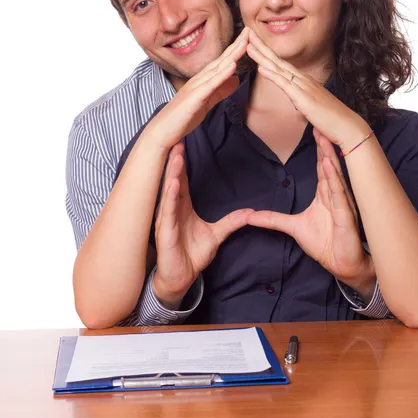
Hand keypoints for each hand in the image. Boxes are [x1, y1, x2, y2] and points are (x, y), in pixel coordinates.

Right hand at [151, 27, 249, 149]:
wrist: (162, 131)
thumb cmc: (182, 118)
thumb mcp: (206, 102)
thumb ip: (221, 91)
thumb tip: (236, 80)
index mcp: (203, 81)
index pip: (222, 62)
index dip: (236, 50)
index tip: (249, 38)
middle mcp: (199, 80)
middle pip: (221, 60)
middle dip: (236, 45)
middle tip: (250, 30)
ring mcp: (196, 87)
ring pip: (217, 68)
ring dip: (232, 55)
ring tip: (245, 42)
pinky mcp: (194, 98)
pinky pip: (210, 84)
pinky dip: (222, 74)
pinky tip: (232, 65)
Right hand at [152, 143, 252, 307]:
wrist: (181, 277)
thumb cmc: (192, 254)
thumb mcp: (217, 235)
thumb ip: (232, 222)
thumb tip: (251, 212)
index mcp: (182, 206)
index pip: (182, 180)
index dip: (183, 163)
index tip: (184, 144)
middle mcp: (172, 209)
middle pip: (174, 180)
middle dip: (175, 161)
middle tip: (177, 140)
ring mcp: (167, 220)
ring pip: (169, 192)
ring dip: (171, 173)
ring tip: (175, 156)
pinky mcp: (165, 232)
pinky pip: (167, 212)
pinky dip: (169, 197)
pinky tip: (172, 184)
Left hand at [246, 29, 368, 149]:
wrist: (348, 128)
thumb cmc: (332, 120)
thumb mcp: (313, 108)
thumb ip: (304, 103)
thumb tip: (299, 104)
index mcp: (304, 82)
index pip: (282, 65)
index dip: (267, 53)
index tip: (254, 43)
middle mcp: (303, 81)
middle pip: (278, 61)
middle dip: (262, 47)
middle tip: (247, 33)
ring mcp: (304, 88)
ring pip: (279, 69)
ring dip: (262, 56)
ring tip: (248, 45)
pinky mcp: (304, 99)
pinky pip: (285, 85)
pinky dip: (272, 75)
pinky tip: (261, 68)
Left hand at [246, 129, 374, 292]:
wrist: (342, 265)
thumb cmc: (324, 243)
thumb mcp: (293, 227)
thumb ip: (272, 219)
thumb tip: (249, 216)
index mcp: (325, 194)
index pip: (322, 166)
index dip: (319, 148)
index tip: (314, 128)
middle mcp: (335, 195)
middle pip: (329, 164)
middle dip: (324, 144)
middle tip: (320, 121)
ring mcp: (342, 204)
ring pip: (335, 175)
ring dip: (330, 155)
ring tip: (324, 137)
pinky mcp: (346, 216)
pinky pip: (339, 195)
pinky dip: (334, 179)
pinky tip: (330, 165)